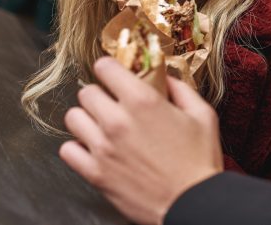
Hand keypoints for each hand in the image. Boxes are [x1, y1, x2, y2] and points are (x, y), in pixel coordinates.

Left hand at [59, 57, 223, 224]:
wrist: (193, 203)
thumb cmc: (200, 162)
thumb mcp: (203, 115)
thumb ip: (181, 89)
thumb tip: (166, 77)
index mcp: (143, 101)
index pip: (105, 67)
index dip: (110, 68)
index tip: (114, 73)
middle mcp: (117, 121)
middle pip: (86, 91)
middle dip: (100, 93)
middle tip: (113, 102)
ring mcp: (103, 148)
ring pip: (73, 118)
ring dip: (87, 118)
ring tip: (101, 125)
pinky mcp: (96, 173)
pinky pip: (67, 151)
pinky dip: (77, 147)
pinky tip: (94, 148)